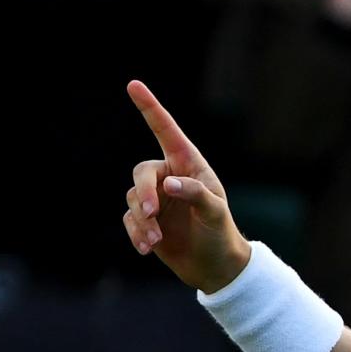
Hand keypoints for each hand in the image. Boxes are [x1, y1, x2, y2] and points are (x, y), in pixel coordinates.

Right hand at [122, 80, 249, 294]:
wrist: (215, 267)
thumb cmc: (221, 234)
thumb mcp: (215, 213)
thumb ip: (195, 193)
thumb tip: (168, 184)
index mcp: (189, 165)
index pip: (166, 132)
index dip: (150, 108)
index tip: (134, 85)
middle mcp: (169, 177)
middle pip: (141, 173)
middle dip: (145, 193)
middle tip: (153, 214)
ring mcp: (156, 198)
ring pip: (133, 199)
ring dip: (142, 220)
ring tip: (156, 240)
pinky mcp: (145, 220)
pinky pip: (130, 220)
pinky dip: (136, 233)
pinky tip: (148, 248)